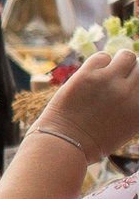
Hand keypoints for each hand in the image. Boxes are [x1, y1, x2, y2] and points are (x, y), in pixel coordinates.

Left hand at [30, 48, 138, 163]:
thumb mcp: (128, 126)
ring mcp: (110, 82)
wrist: (67, 142)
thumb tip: (134, 85)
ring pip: (127, 56)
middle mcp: (131, 94)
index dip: (138, 80)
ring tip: (109, 72)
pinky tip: (92, 74)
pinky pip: (102, 56)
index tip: (132, 82)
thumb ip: (135, 105)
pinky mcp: (88, 76)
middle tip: (120, 78)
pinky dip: (99, 63)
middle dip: (132, 72)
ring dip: (119, 62)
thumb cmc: (95, 139)